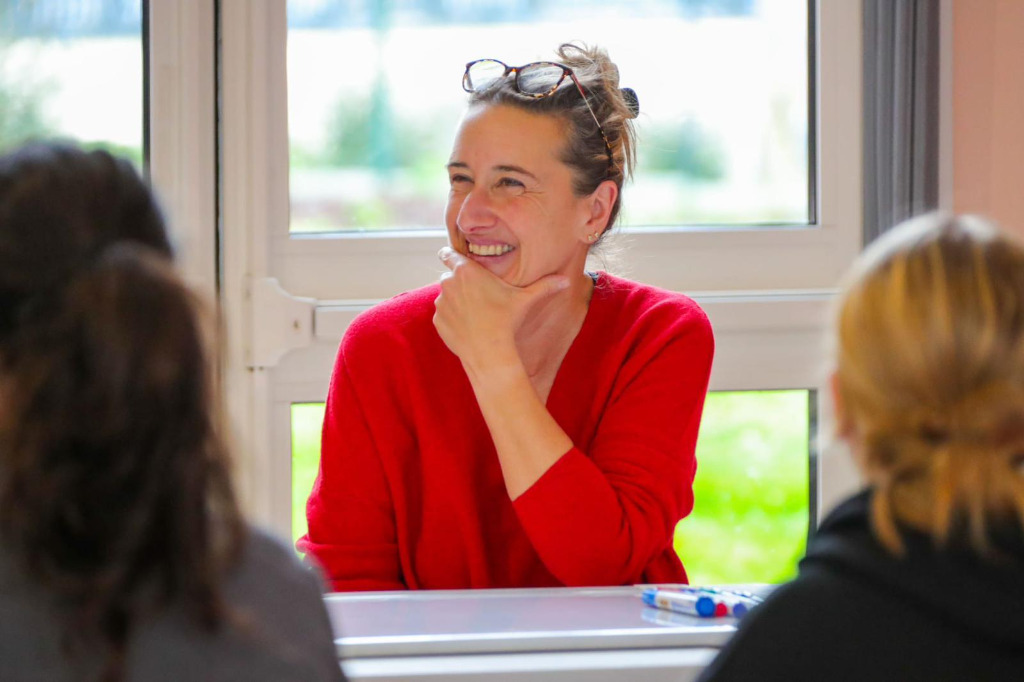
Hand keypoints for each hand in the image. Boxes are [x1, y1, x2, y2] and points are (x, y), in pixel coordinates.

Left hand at [433, 247, 568, 371]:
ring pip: (446, 296)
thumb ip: (545, 286)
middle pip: (450, 276)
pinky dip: (452, 318)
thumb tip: (567, 280)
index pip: (449, 253)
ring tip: (475, 313)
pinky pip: (443, 315)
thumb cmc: (507, 321)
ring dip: (456, 301)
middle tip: (478, 295)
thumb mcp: (526, 300)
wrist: (490, 352)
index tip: (455, 259)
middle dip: (460, 283)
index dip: (451, 255)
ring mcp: (441, 302)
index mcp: (467, 270)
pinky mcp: (437, 320)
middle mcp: (449, 283)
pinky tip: (469, 326)